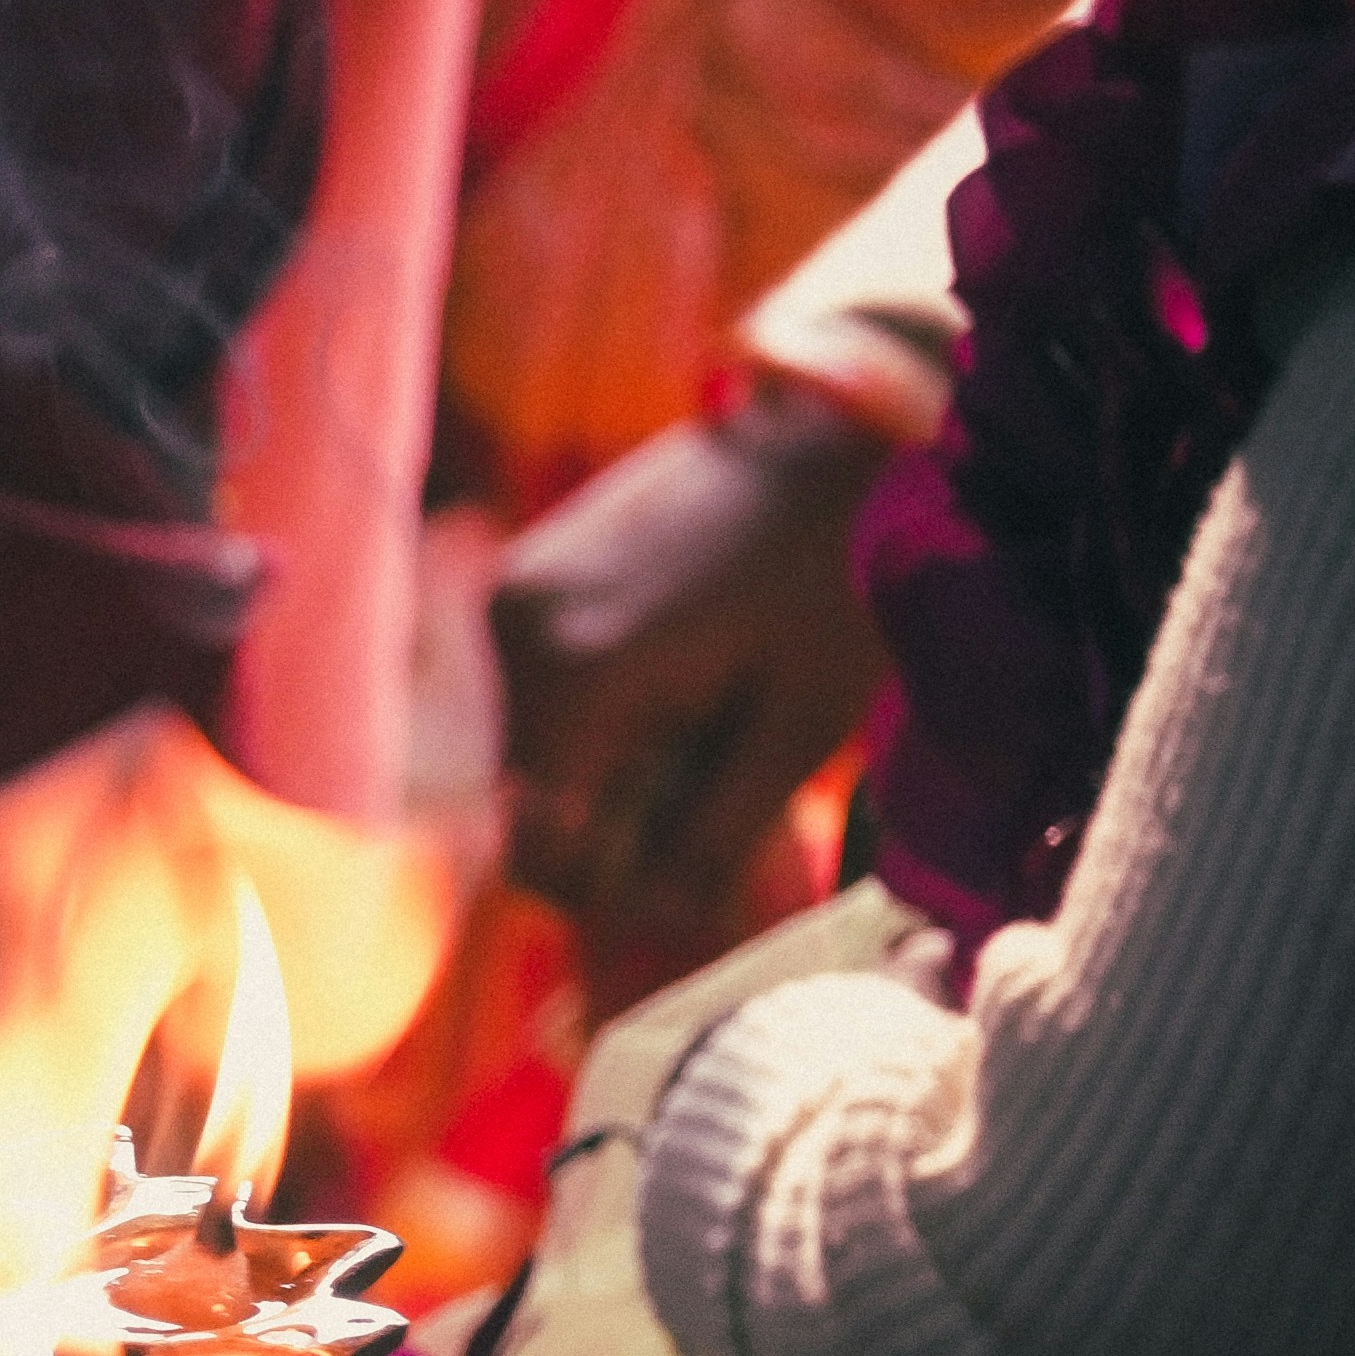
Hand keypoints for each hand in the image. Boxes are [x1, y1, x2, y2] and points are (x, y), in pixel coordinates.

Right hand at [496, 379, 895, 1007]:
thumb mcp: (798, 729)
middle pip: (525, 799)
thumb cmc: (842, 578)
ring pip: (527, 747)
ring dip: (599, 771)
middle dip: (607, 828)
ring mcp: (512, 594)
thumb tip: (659, 925)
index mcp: (578, 676)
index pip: (542, 845)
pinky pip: (536, 689)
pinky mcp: (526, 572)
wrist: (842, 429)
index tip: (689, 886)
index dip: (609, 888)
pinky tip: (675, 688)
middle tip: (709, 818)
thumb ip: (714, 834)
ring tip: (703, 739)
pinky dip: (592, 716)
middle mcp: (516, 633)